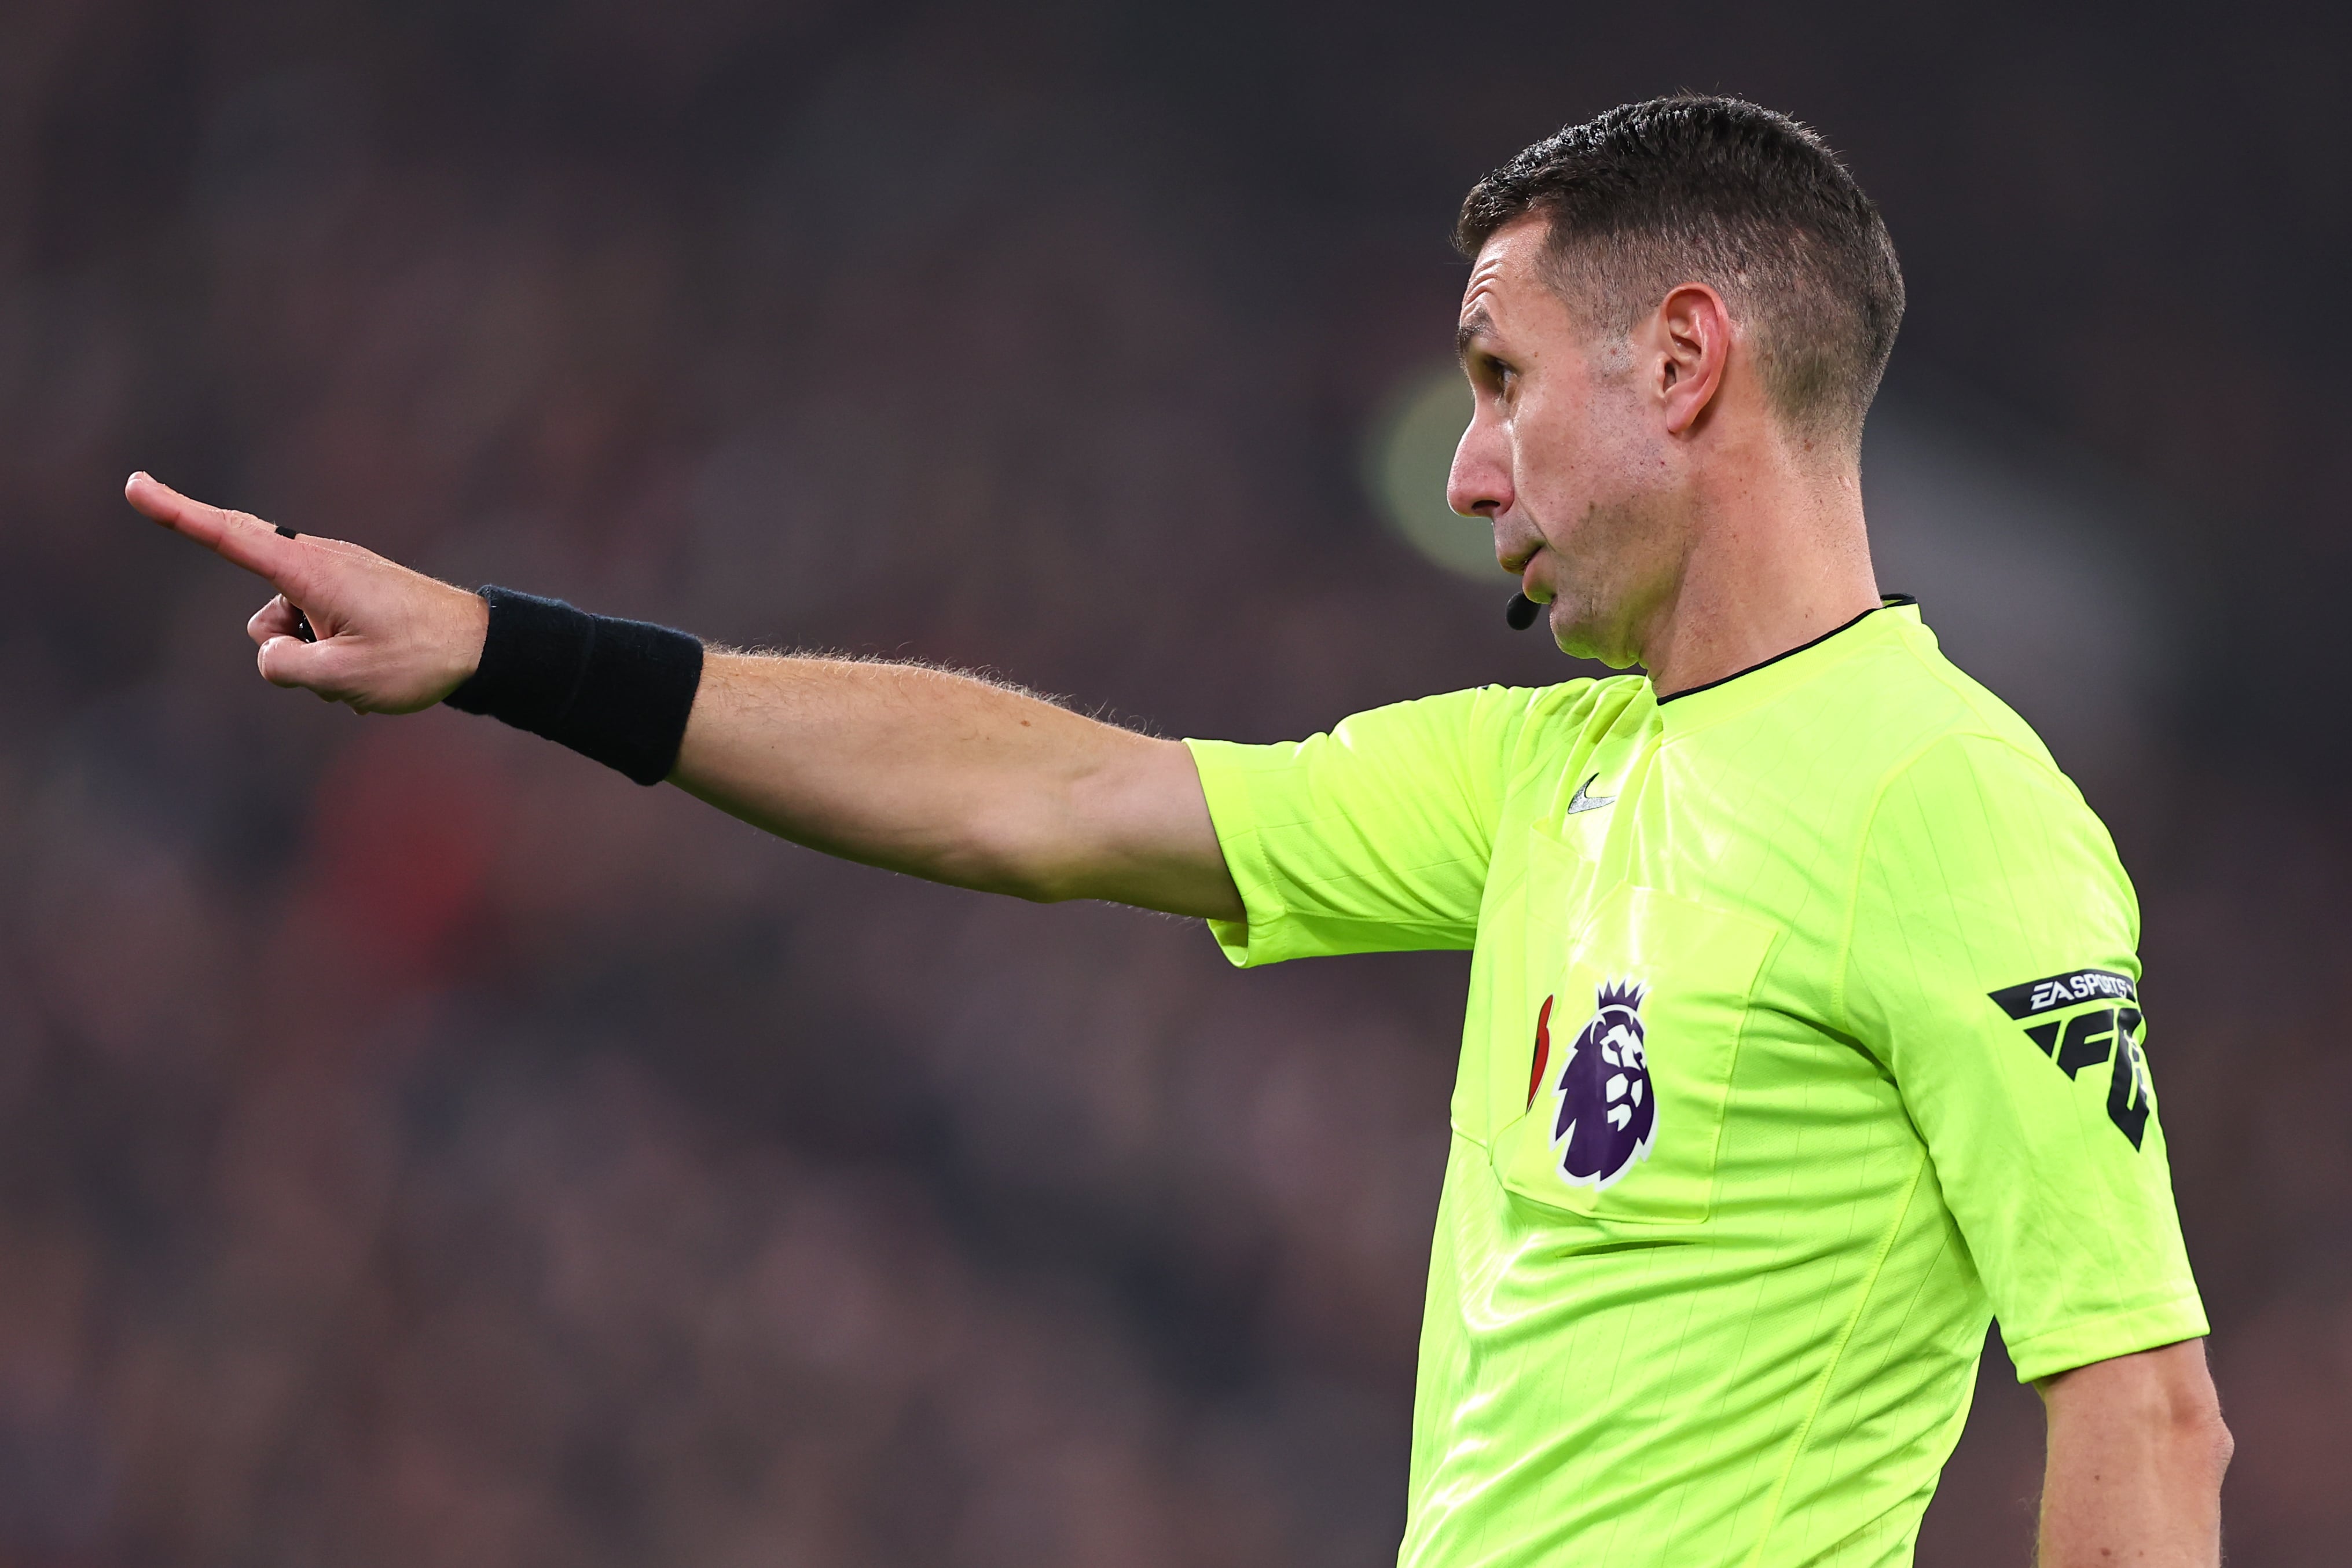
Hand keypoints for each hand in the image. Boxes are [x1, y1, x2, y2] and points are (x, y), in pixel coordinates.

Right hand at [125, 473, 489, 713]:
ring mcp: (335, 579)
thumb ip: (285, 666)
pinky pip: (316, 631)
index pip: (229, 536)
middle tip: (332, 661)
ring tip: (367, 669)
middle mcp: (319, 564)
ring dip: (312, 659)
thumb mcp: (344, 677)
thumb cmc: (418, 660)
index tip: (135, 484)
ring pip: (286, 629)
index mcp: (311, 572)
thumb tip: (269, 651)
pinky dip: (332, 658)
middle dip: (283, 642)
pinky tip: (374, 672)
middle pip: (261, 597)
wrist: (483, 647)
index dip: (177, 512)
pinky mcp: (350, 596)